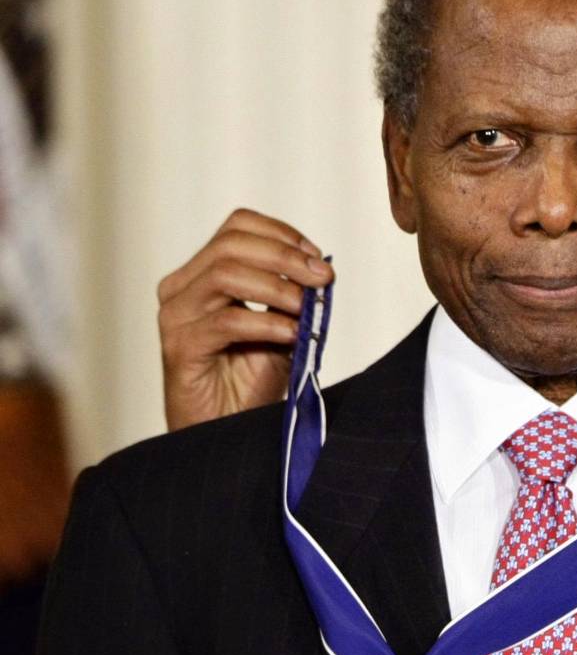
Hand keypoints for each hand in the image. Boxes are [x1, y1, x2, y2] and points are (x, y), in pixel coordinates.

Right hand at [157, 209, 333, 431]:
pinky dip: (267, 323)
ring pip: (225, 274)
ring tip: (306, 309)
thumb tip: (321, 269)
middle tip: (322, 279)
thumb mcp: (282, 325)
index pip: (238, 226)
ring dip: (278, 288)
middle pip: (231, 244)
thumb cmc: (251, 378)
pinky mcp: (179, 347)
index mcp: (202, 273)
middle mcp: (181, 288)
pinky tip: (292, 334)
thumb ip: (294, 295)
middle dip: (286, 257)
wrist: (228, 429)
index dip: (282, 234)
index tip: (318, 258)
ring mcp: (176, 316)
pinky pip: (226, 321)